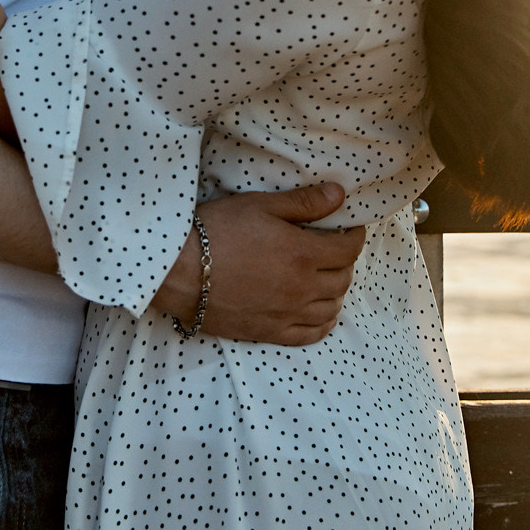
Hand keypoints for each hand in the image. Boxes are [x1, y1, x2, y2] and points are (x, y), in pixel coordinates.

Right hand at [150, 183, 363, 344]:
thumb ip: (303, 203)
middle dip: (345, 261)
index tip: (349, 228)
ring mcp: (286, 314)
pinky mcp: (269, 332)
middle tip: (334, 248)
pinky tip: (319, 310)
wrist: (175, 271)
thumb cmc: (214, 231)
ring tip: (326, 276)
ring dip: (336, 290)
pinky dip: (323, 322)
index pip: (348, 249)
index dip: (355, 236)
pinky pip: (311, 334)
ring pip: (331, 307)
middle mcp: (301, 288)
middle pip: (343, 279)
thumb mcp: (260, 206)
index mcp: (302, 254)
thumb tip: (340, 195)